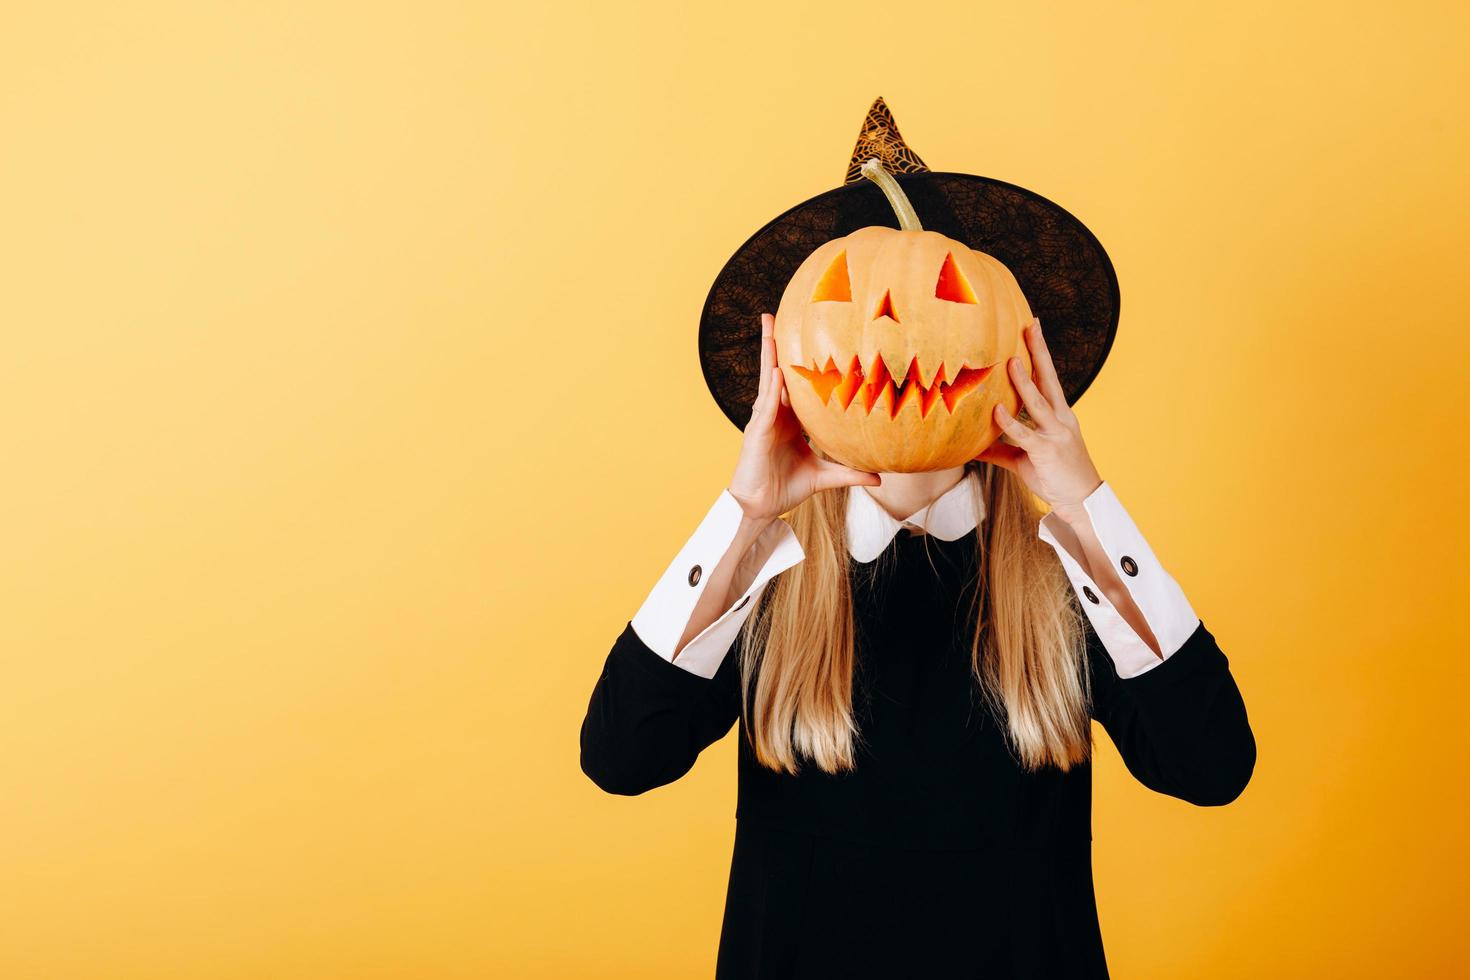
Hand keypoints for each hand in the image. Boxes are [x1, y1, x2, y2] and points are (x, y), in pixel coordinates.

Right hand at [728, 313, 880, 521]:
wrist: (762, 507)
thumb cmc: (786, 488)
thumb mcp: (825, 477)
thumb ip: (850, 473)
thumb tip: (880, 477)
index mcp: (789, 419)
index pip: (794, 383)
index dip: (799, 361)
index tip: (809, 337)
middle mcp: (775, 414)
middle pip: (776, 372)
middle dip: (775, 344)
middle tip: (775, 315)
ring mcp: (764, 420)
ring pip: (768, 380)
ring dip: (769, 354)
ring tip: (770, 328)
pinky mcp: (757, 431)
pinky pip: (766, 405)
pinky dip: (772, 387)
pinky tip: (777, 370)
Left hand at [974, 317, 1102, 521]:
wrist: (1081, 500)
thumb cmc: (1054, 476)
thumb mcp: (1025, 458)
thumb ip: (1001, 448)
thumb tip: (974, 445)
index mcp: (1059, 415)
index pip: (1048, 378)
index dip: (1040, 354)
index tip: (1033, 329)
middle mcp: (1060, 419)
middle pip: (1049, 379)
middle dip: (1039, 352)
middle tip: (1030, 326)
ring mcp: (1056, 434)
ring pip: (1038, 402)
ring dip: (1024, 382)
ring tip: (1011, 361)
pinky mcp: (1047, 451)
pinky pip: (1025, 434)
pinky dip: (1009, 422)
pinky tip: (997, 409)